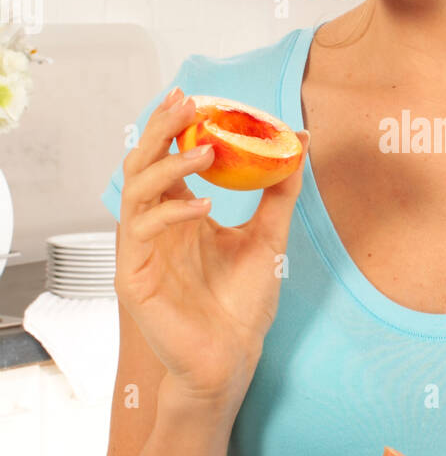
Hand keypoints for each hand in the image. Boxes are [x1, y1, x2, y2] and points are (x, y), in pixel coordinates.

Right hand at [115, 86, 309, 402]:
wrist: (231, 359)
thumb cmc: (241, 303)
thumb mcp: (269, 236)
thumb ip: (280, 189)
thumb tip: (301, 140)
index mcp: (177, 213)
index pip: (165, 157)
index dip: (172, 125)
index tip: (193, 95)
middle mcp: (153, 225)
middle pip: (141, 162)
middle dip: (160, 129)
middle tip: (186, 103)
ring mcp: (140, 250)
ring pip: (135, 189)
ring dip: (169, 165)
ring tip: (205, 152)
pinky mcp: (133, 276)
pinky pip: (142, 231)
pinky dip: (172, 212)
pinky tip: (205, 208)